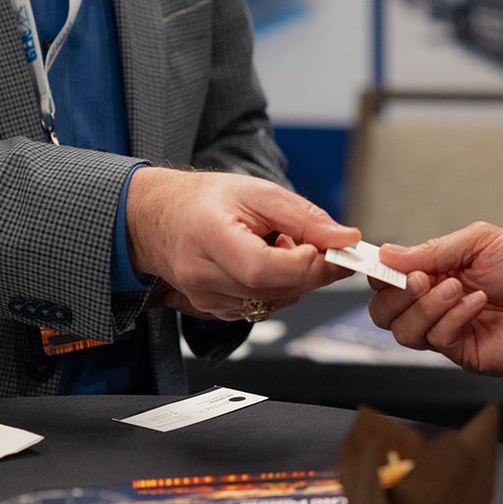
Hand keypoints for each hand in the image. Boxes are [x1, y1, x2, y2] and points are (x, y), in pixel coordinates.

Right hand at [126, 167, 358, 320]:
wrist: (157, 217)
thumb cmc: (203, 200)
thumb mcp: (257, 192)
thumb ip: (304, 218)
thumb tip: (346, 239)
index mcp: (209, 237)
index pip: (263, 269)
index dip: (303, 264)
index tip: (327, 248)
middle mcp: (201, 276)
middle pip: (273, 291)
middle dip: (309, 272)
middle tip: (320, 245)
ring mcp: (204, 299)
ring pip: (271, 304)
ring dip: (291, 280)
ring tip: (278, 245)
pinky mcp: (210, 311)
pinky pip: (259, 309)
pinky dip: (274, 289)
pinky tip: (263, 262)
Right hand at [367, 222, 502, 377]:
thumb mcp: (478, 242)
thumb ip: (432, 249)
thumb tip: (386, 253)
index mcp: (432, 272)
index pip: (386, 278)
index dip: (379, 273)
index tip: (382, 265)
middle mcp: (432, 303)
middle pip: (382, 311)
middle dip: (396, 295)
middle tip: (421, 280)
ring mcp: (445, 329)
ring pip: (403, 330)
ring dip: (427, 307)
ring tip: (457, 289)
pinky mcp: (461, 352)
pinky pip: (437, 340)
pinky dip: (453, 319)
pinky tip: (477, 304)